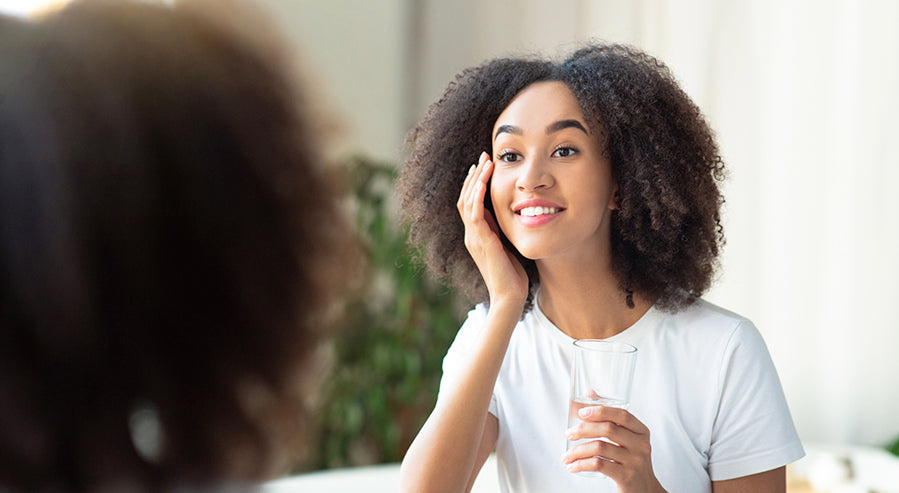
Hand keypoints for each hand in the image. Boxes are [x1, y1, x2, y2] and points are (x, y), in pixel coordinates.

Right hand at [457, 151, 527, 307]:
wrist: (509, 296)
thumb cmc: (513, 274)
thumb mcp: (508, 244)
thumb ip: (504, 229)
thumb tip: (513, 211)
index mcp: (476, 234)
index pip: (469, 202)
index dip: (475, 183)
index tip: (485, 165)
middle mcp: (471, 234)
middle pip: (464, 198)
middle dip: (474, 176)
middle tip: (483, 156)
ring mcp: (473, 238)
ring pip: (467, 202)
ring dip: (475, 181)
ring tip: (484, 163)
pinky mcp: (481, 242)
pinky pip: (474, 215)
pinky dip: (475, 197)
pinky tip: (481, 184)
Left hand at [562, 406, 665, 492]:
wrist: (644, 490)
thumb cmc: (631, 460)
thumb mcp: (628, 438)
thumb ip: (610, 416)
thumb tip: (589, 393)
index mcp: (641, 431)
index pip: (622, 415)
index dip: (600, 411)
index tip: (581, 412)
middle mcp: (641, 445)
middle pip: (609, 429)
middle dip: (583, 429)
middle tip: (568, 433)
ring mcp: (635, 461)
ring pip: (600, 448)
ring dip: (578, 450)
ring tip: (566, 455)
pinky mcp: (626, 476)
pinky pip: (599, 465)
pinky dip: (581, 464)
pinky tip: (572, 467)